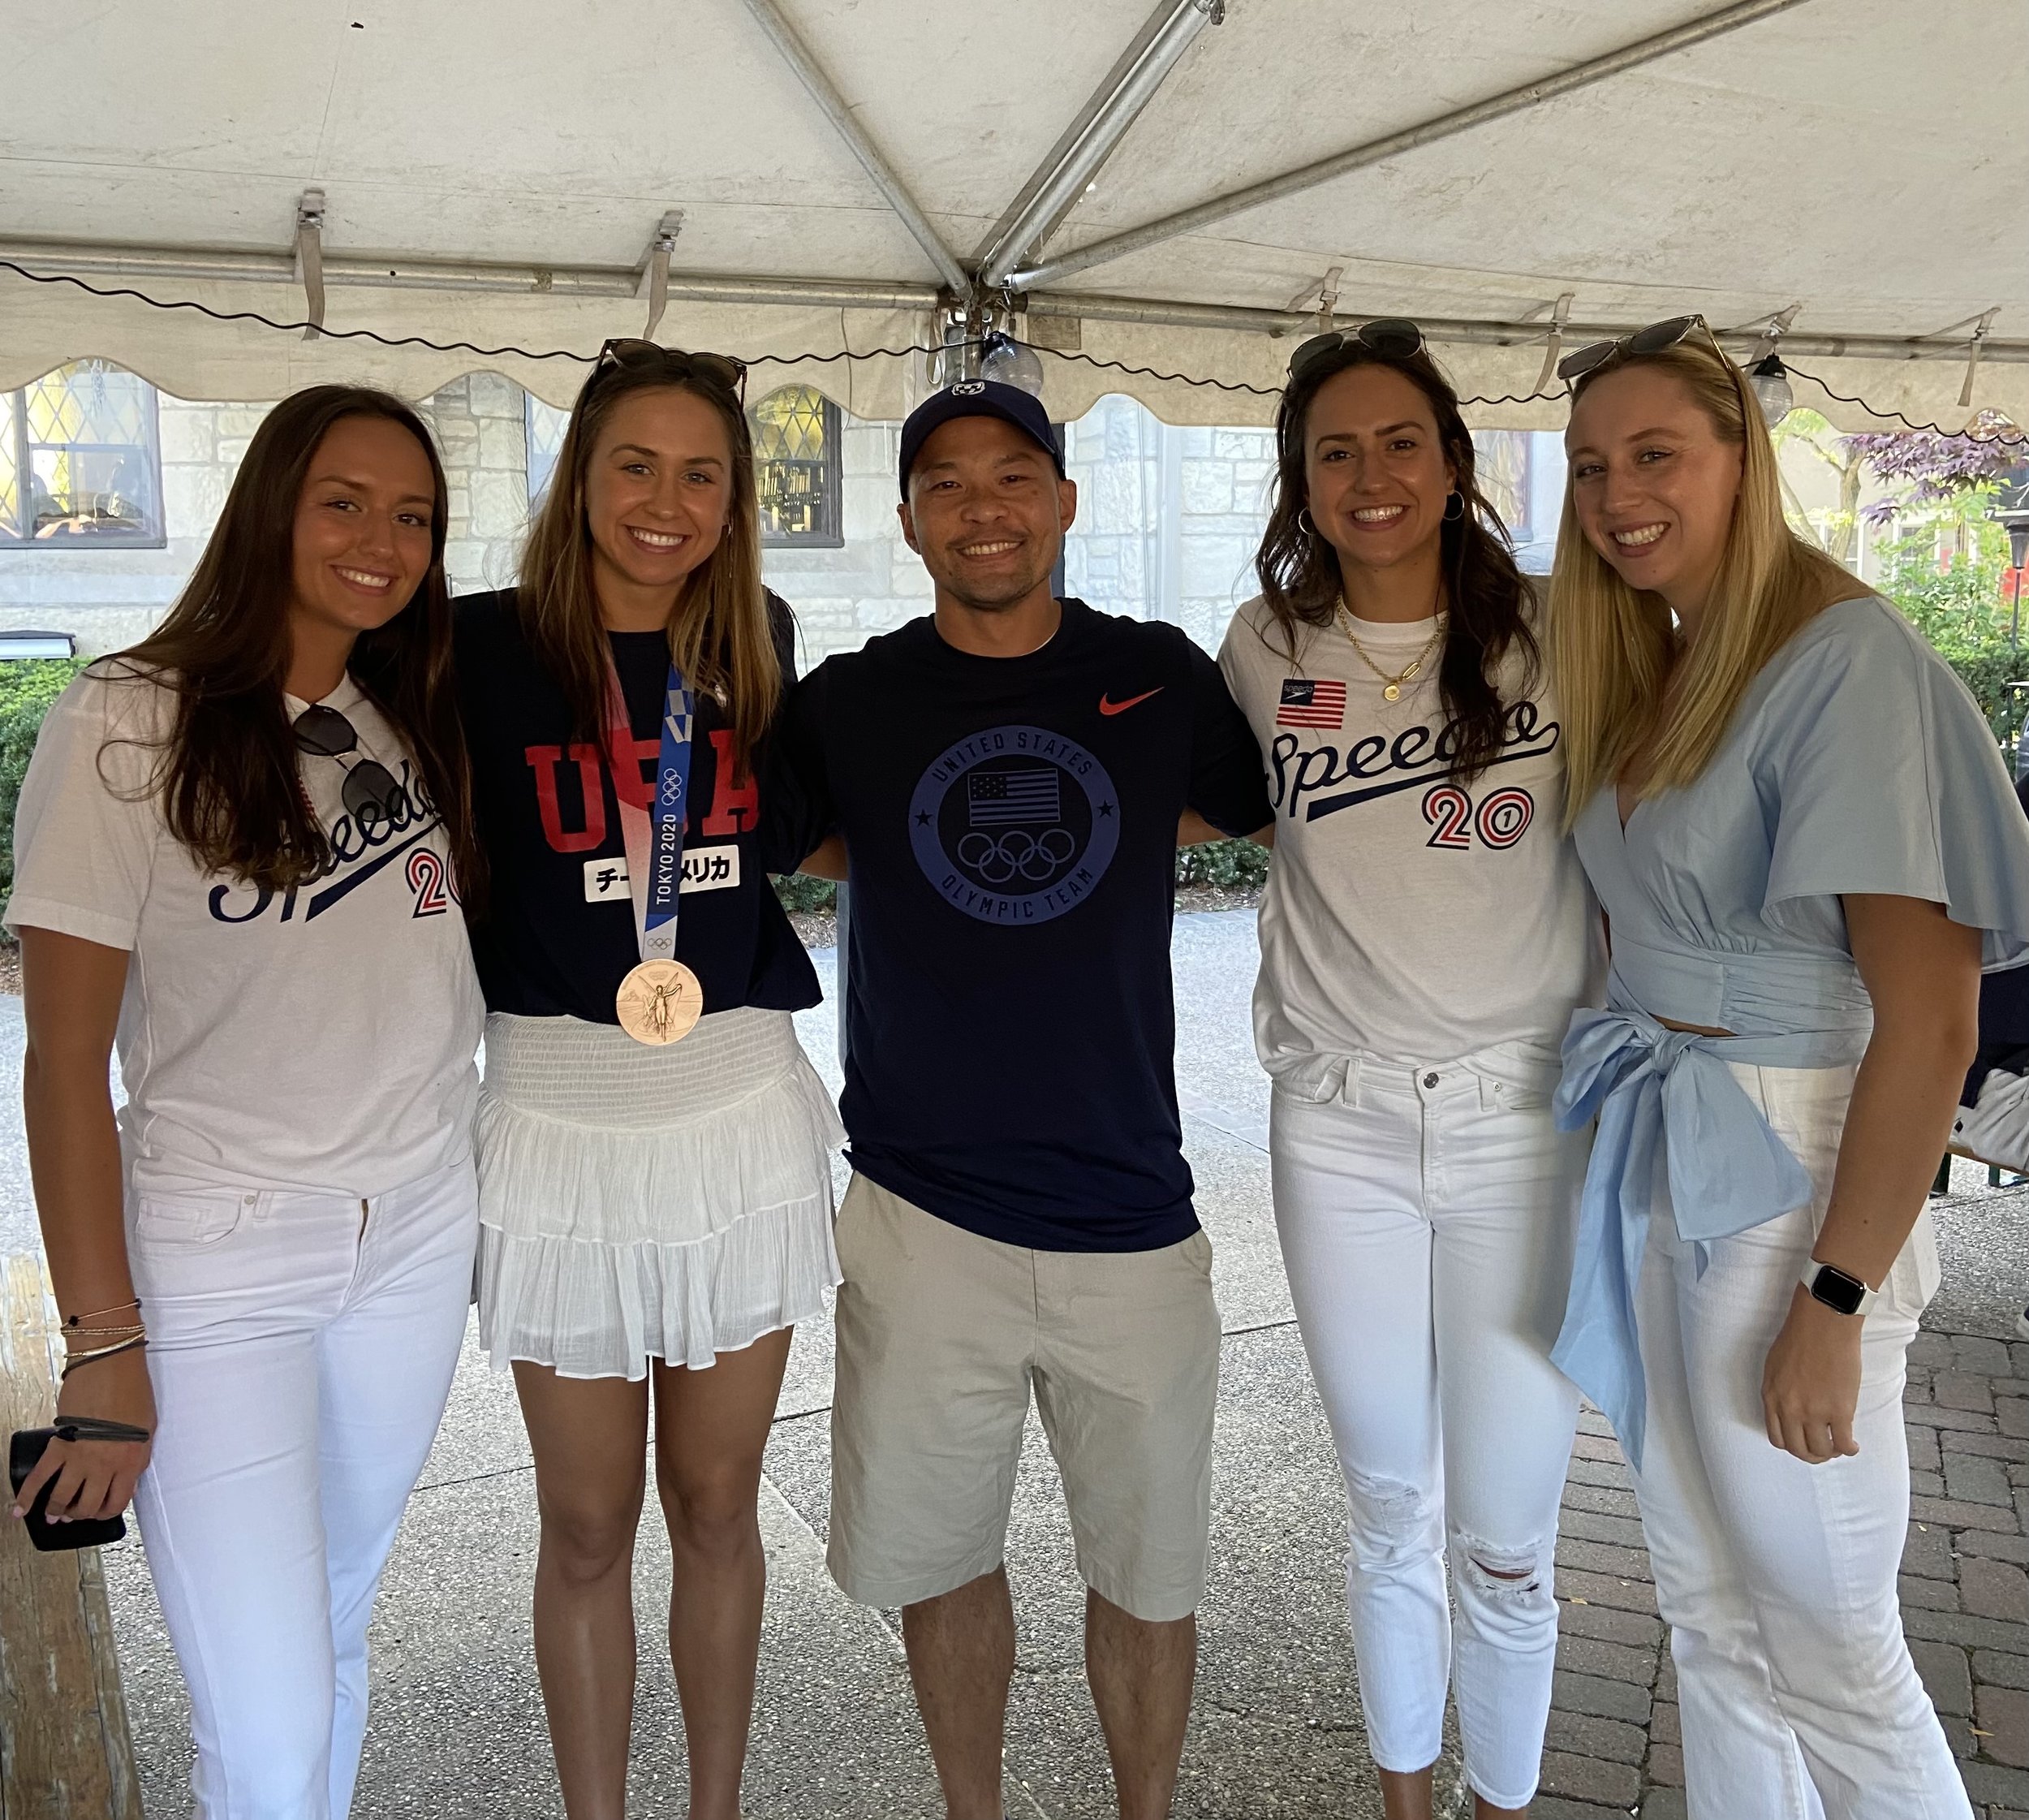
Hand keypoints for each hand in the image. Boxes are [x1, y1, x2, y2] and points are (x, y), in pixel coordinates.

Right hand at [11, 1344, 155, 1524]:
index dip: (106, 1512)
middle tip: (74, 1513)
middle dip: (79, 1514)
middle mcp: (105, 1465)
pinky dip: (26, 1497)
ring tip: (52, 1514)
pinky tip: (20, 1508)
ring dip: (55, 1511)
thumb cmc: (133, 1392)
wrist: (111, 1366)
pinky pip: (39, 1478)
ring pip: (61, 1498)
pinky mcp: (58, 1446)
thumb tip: (127, 1483)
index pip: (117, 1503)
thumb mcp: (147, 1430)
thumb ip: (137, 1459)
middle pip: (87, 1506)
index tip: (100, 1512)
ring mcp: (79, 1458)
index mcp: (131, 1462)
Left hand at [1761, 1286, 1863, 1462]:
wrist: (1823, 1323)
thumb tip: (1789, 1410)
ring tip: (1839, 1446)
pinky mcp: (1839, 1411)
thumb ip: (1779, 1392)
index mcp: (1772, 1397)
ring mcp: (1814, 1412)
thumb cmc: (1800, 1337)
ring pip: (1821, 1450)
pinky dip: (1849, 1450)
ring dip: (1831, 1453)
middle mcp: (1790, 1409)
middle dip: (1811, 1455)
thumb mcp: (1775, 1367)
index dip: (1792, 1445)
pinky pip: (1843, 1444)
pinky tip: (1853, 1445)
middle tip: (1823, 1451)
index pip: (1777, 1437)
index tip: (1803, 1443)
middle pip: (1798, 1449)